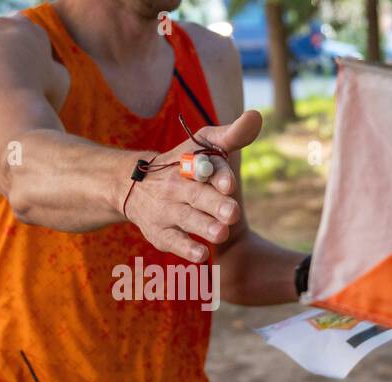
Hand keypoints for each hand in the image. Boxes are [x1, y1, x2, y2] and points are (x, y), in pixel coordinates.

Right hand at [122, 110, 261, 262]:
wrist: (135, 187)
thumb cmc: (184, 166)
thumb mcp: (203, 146)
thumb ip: (232, 135)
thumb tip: (256, 116)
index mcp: (189, 164)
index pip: (205, 166)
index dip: (218, 174)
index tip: (229, 184)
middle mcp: (176, 187)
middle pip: (197, 195)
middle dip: (214, 204)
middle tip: (232, 213)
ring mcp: (167, 211)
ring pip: (187, 220)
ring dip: (204, 227)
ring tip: (221, 233)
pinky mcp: (161, 233)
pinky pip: (173, 242)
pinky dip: (186, 249)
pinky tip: (201, 255)